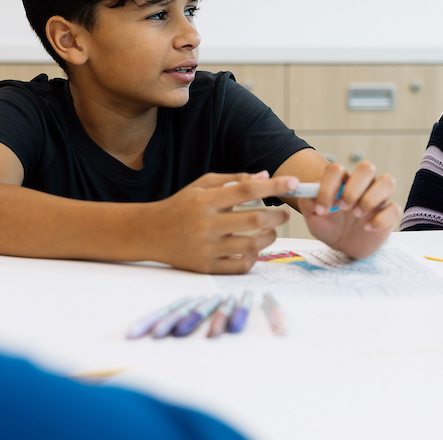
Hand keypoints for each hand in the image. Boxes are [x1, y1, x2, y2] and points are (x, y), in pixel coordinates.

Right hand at [146, 171, 296, 273]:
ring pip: (252, 244)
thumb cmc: (181, 206)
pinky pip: (240, 265)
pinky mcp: (206, 267)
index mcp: (206, 200)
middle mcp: (206, 224)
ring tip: (271, 230)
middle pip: (255, 219)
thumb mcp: (202, 185)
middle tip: (284, 214)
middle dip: (278, 216)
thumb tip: (266, 176)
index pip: (247, 190)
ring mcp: (206, 248)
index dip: (274, 186)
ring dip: (270, 236)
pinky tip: (254, 247)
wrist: (148, 233)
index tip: (294, 183)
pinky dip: (254, 256)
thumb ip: (234, 180)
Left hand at [300, 160, 399, 258]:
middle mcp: (364, 185)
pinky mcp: (389, 216)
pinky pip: (395, 208)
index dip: (328, 185)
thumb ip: (309, 203)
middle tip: (343, 207)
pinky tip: (367, 228)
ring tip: (357, 215)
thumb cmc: (330, 227)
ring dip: (370, 198)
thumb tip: (310, 192)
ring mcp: (379, 199)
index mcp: (343, 182)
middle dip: (353, 187)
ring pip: (387, 181)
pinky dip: (381, 218)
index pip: (337, 169)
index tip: (322, 207)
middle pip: (367, 167)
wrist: (343, 247)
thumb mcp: (314, 218)